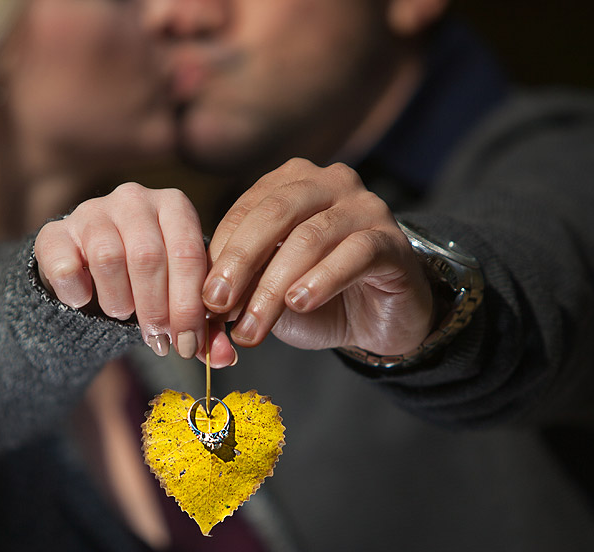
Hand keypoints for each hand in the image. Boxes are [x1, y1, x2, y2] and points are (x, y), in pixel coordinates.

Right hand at [35, 183, 236, 366]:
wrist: (89, 270)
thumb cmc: (146, 282)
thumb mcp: (178, 298)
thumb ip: (202, 327)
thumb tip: (224, 359)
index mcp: (173, 206)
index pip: (187, 254)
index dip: (189, 306)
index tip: (187, 344)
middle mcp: (133, 199)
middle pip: (149, 257)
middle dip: (157, 309)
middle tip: (159, 341)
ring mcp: (91, 212)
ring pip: (108, 258)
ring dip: (120, 300)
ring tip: (124, 314)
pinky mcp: (54, 232)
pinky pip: (66, 266)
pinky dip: (78, 294)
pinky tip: (85, 301)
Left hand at [203, 158, 435, 354]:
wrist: (379, 322)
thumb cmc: (318, 299)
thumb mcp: (268, 290)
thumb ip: (241, 283)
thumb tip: (205, 296)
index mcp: (293, 183)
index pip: (246, 210)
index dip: (219, 253)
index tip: (200, 297)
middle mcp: (331, 183)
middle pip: (275, 213)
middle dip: (240, 262)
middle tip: (218, 305)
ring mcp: (366, 208)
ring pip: (310, 237)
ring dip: (273, 287)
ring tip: (253, 327)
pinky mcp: (392, 241)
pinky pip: (355, 253)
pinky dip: (322, 279)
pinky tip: (299, 304)